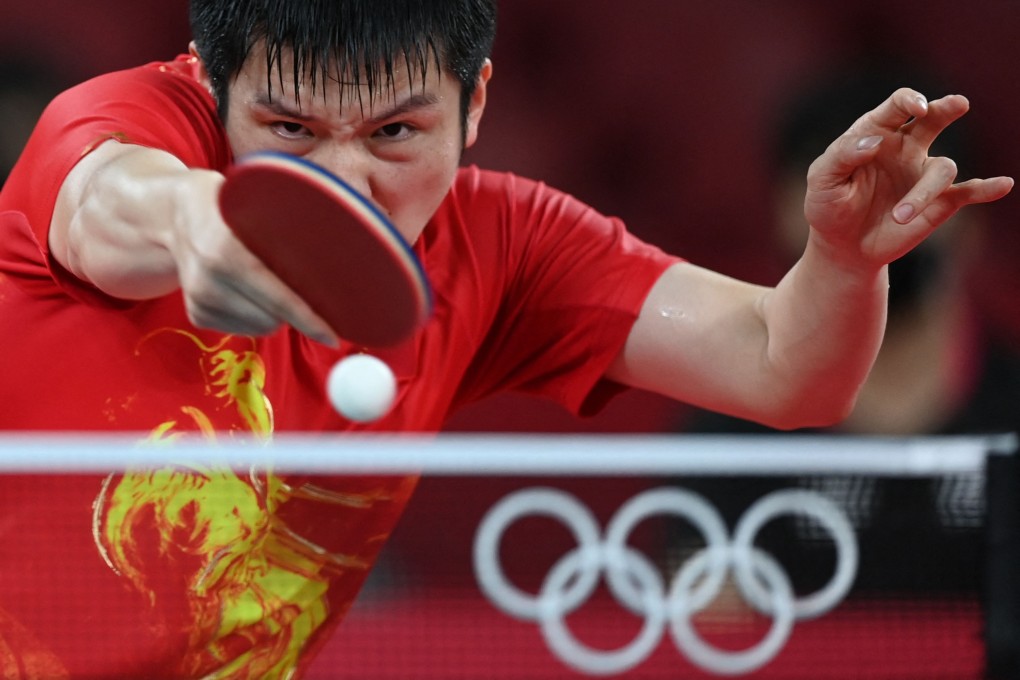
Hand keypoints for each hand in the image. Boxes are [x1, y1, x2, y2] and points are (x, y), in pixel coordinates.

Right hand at [169, 170, 338, 345]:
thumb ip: (285, 232)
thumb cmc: (227, 206)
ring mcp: (199, 300)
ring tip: (267, 281)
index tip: (332, 336)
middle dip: (295, 310)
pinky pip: (244, 329)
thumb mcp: (253, 206)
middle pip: (273, 318)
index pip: (277, 297)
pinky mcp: (195, 315)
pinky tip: (247, 290)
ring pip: (261, 327)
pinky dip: (255, 315)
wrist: (172, 215)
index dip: (308, 319)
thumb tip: (336, 255)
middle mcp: (208, 281)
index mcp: (226, 252)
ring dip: (275, 314)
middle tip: (300, 286)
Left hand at [803, 88, 1012, 269]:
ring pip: (942, 168)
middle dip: (946, 108)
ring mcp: (923, 174)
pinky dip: (986, 189)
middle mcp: (906, 147)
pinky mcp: (939, 203)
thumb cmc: (828, 206)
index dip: (909, 101)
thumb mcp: (822, 179)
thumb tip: (874, 141)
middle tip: (957, 104)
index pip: (897, 106)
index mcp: (876, 133)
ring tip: (899, 216)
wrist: (841, 246)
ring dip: (924, 192)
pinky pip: (968, 192)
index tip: (917, 108)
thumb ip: (842, 155)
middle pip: (934, 119)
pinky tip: (1002, 184)